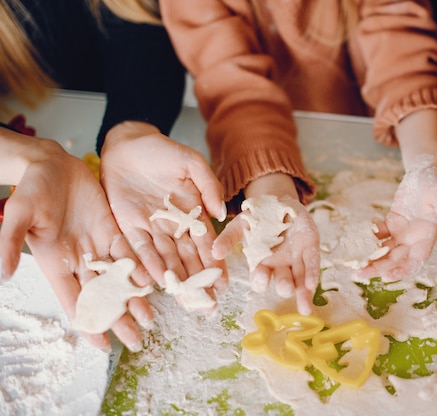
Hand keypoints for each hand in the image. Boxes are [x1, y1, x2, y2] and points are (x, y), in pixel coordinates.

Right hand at [0, 132, 152, 351]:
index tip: (102, 346)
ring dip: (133, 299)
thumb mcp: (20, 214)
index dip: (88, 323)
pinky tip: (154, 283)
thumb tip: (4, 275)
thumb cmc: (31, 188)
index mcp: (55, 262)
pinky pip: (128, 252)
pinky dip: (140, 268)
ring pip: (118, 279)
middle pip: (102, 296)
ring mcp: (96, 245)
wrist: (50, 162)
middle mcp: (78, 259)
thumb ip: (10, 243)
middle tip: (137, 341)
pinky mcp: (110, 229)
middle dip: (118, 319)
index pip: (73, 301)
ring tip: (151, 319)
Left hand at [99, 122, 227, 301]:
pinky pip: (138, 249)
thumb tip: (221, 213)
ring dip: (175, 280)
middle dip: (198, 281)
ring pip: (166, 259)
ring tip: (185, 299)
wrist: (127, 144)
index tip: (222, 283)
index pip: (206, 242)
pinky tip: (155, 281)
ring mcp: (151, 228)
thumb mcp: (192, 162)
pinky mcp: (128, 226)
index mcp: (192, 212)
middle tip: (208, 304)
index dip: (214, 263)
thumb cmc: (163, 151)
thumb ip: (209, 185)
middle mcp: (173, 226)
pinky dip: (147, 265)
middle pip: (187, 258)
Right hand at [212, 174, 319, 314]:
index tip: (259, 279)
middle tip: (283, 288)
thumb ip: (228, 238)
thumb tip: (214, 252)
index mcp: (261, 262)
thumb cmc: (257, 217)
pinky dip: (313, 275)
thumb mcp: (241, 225)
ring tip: (304, 308)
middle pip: (281, 281)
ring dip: (302, 293)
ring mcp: (296, 259)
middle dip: (283, 285)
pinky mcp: (310, 249)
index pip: (260, 277)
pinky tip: (312, 286)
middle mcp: (279, 265)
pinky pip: (312, 264)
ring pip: (300, 279)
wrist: (278, 201)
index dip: (260, 280)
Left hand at [357, 155, 436, 281]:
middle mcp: (415, 238)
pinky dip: (368, 239)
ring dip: (370, 257)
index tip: (387, 277)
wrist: (428, 169)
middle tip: (359, 274)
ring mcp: (403, 232)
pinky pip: (379, 234)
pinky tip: (354, 242)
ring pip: (385, 249)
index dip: (402, 270)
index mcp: (428, 236)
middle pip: (395, 258)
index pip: (416, 259)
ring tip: (351, 265)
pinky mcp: (393, 222)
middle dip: (378, 267)